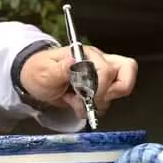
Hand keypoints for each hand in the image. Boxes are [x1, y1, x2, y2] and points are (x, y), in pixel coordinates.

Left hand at [19, 46, 137, 119]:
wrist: (35, 79)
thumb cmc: (39, 71)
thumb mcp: (44, 72)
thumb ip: (60, 70)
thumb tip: (73, 63)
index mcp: (86, 55)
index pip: (108, 70)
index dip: (100, 87)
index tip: (84, 96)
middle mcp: (98, 62)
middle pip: (128, 71)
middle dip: (112, 92)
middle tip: (91, 99)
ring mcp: (101, 75)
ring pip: (120, 89)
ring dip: (100, 103)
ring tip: (76, 102)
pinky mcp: (99, 88)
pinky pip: (109, 100)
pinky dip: (95, 108)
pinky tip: (77, 104)